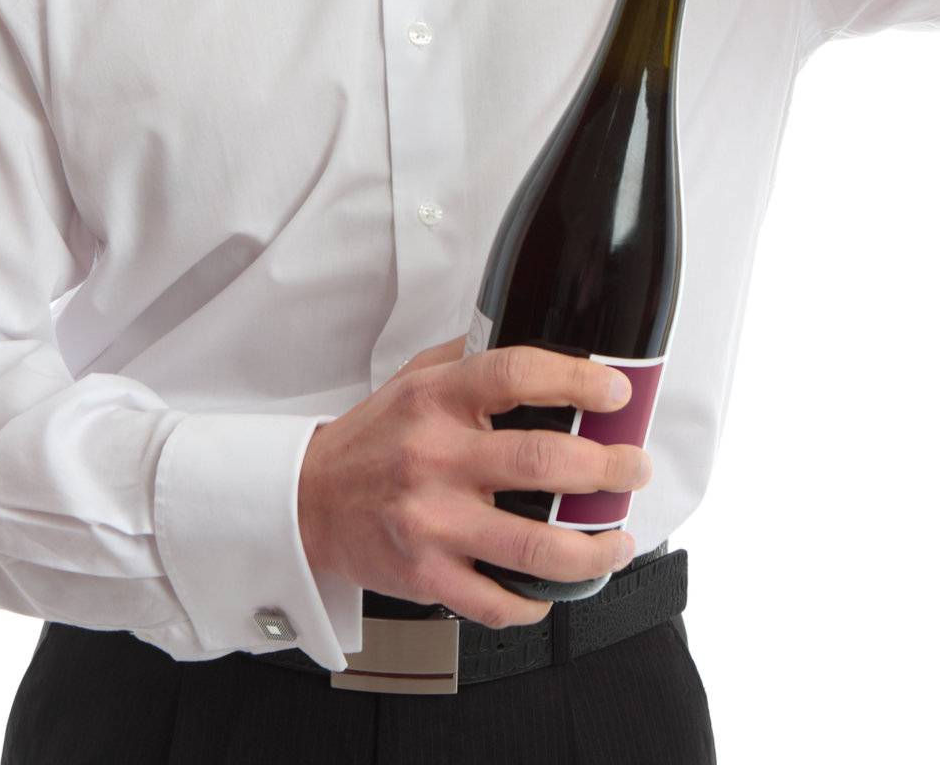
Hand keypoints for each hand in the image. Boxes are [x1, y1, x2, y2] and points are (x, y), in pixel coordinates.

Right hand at [297, 342, 650, 630]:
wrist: (309, 500)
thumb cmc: (372, 438)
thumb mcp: (415, 378)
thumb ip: (471, 358)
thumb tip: (537, 340)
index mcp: (437, 399)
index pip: (518, 375)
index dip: (578, 381)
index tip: (615, 393)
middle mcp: (435, 457)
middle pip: (543, 461)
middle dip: (608, 468)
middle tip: (632, 469)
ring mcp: (432, 521)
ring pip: (535, 545)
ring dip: (594, 548)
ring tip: (617, 539)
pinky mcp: (426, 575)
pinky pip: (499, 599)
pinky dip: (538, 599)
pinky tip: (555, 586)